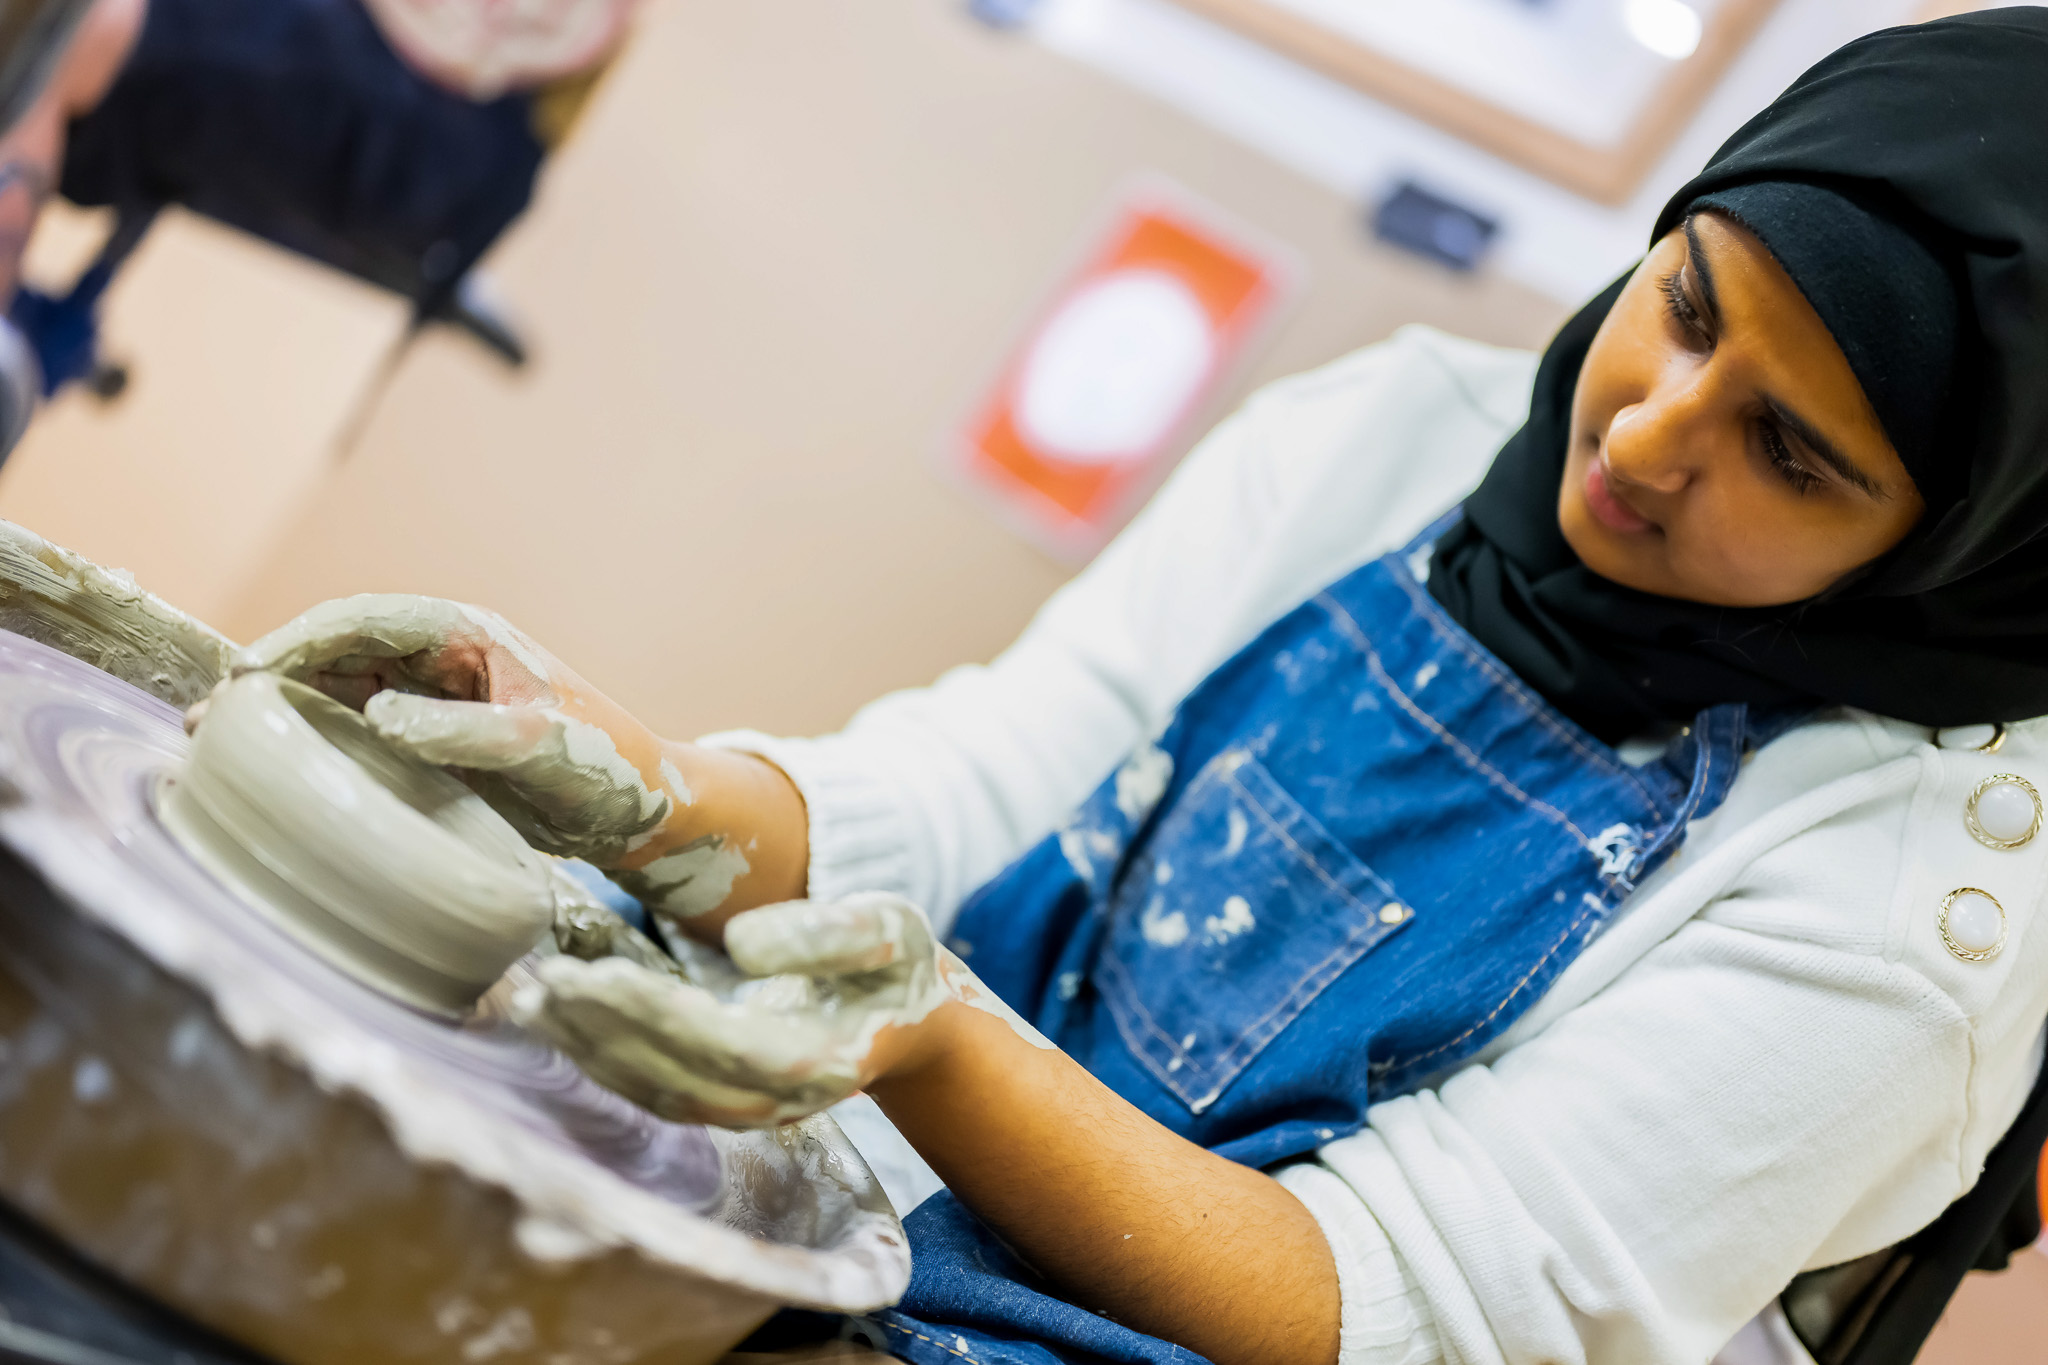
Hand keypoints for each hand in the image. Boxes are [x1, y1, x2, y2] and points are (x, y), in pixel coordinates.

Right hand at [222, 594, 684, 867]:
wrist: (642, 813)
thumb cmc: (608, 767)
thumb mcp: (541, 748)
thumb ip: (465, 732)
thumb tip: (379, 718)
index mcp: (468, 636)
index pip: (365, 622)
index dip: (299, 641)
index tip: (247, 675)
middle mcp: (440, 660)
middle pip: (338, 653)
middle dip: (273, 676)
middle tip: (211, 717)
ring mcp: (431, 702)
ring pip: (339, 693)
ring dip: (284, 712)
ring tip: (221, 745)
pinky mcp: (428, 746)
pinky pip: (357, 735)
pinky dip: (315, 746)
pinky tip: (274, 771)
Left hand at [513, 892, 1039, 1127]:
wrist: (905, 1020)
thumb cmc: (891, 965)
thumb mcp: (889, 929)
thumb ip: (826, 934)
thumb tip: (741, 944)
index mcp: (819, 1060)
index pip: (723, 1042)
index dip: (655, 1014)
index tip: (598, 974)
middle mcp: (776, 1103)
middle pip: (674, 1076)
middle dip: (604, 1030)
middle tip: (545, 982)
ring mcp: (745, 1112)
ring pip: (652, 1092)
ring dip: (589, 1049)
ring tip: (535, 998)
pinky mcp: (718, 1102)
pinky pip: (649, 1089)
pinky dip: (599, 1056)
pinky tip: (560, 1015)